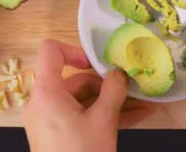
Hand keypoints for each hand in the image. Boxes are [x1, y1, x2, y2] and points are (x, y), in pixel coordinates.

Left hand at [22, 39, 155, 151]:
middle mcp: (42, 103)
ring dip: (111, 101)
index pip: (51, 51)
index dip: (75, 50)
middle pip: (74, 80)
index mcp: (46, 92)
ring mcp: (49, 120)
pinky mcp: (57, 135)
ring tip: (143, 103)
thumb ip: (113, 91)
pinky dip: (103, 115)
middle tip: (133, 85)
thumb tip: (119, 73)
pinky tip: (135, 117)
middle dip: (107, 84)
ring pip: (82, 101)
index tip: (98, 62)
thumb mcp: (103, 121)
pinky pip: (81, 117)